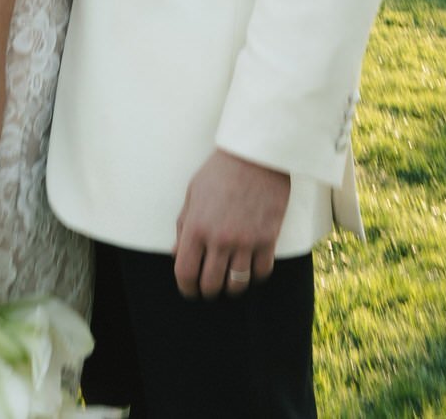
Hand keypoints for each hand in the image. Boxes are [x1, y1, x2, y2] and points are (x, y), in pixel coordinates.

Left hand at [173, 150, 289, 298]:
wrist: (255, 154)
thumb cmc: (220, 170)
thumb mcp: (193, 193)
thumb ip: (183, 225)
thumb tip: (176, 253)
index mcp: (196, 227)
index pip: (185, 272)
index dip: (186, 287)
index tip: (190, 290)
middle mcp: (219, 238)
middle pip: (211, 284)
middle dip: (207, 290)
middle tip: (209, 287)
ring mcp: (246, 241)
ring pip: (237, 284)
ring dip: (231, 287)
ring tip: (230, 281)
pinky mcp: (268, 238)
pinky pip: (261, 272)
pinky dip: (255, 275)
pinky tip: (250, 268)